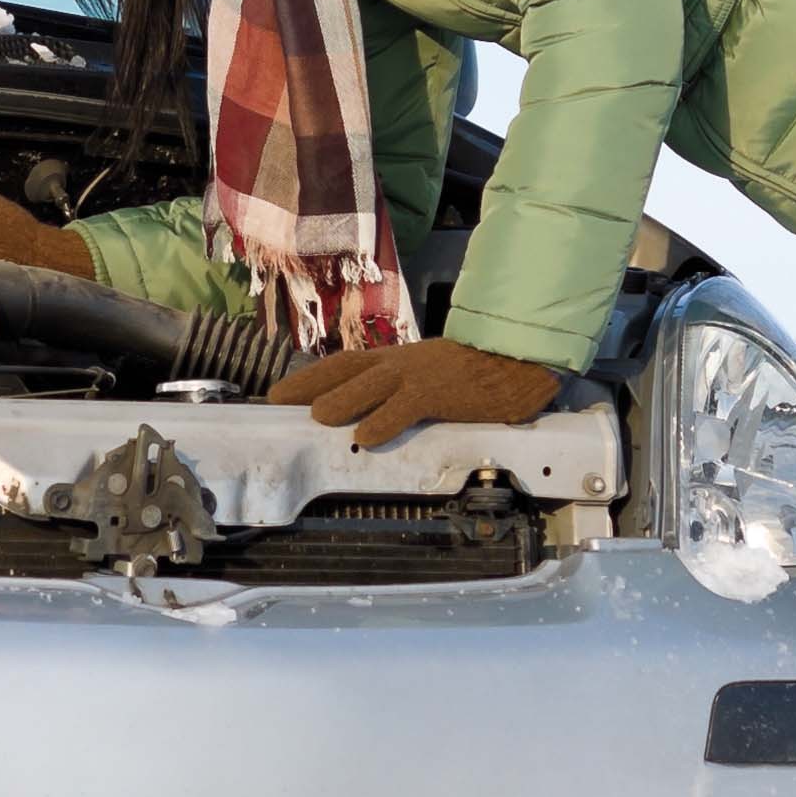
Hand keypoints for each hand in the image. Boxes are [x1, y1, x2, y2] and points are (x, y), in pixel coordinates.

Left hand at [273, 334, 565, 446]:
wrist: (518, 360)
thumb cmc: (480, 372)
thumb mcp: (434, 376)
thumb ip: (404, 391)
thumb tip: (376, 411)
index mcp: (400, 360)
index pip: (348, 363)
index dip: (313, 375)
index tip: (282, 390)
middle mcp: (402, 363)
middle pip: (347, 368)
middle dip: (310, 383)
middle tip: (277, 399)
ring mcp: (421, 375)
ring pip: (372, 384)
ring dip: (342, 400)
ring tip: (316, 417)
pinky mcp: (441, 392)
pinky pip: (407, 406)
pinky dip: (385, 421)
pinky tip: (366, 436)